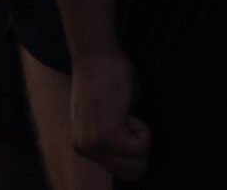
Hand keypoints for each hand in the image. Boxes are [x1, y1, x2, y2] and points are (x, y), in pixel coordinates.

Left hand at [70, 47, 150, 181]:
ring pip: (139, 163)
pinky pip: (141, 147)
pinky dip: (143, 128)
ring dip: (141, 137)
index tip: (125, 123)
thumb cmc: (106, 78)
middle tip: (125, 117)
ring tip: (124, 113)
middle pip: (132, 172)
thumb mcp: (106, 116)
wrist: (95, 55)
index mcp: (83, 145)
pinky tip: (125, 109)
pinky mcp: (106, 137)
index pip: (122, 172)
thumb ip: (114, 140)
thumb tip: (134, 157)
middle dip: (139, 146)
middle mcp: (84, 148)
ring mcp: (93, 145)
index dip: (134, 149)